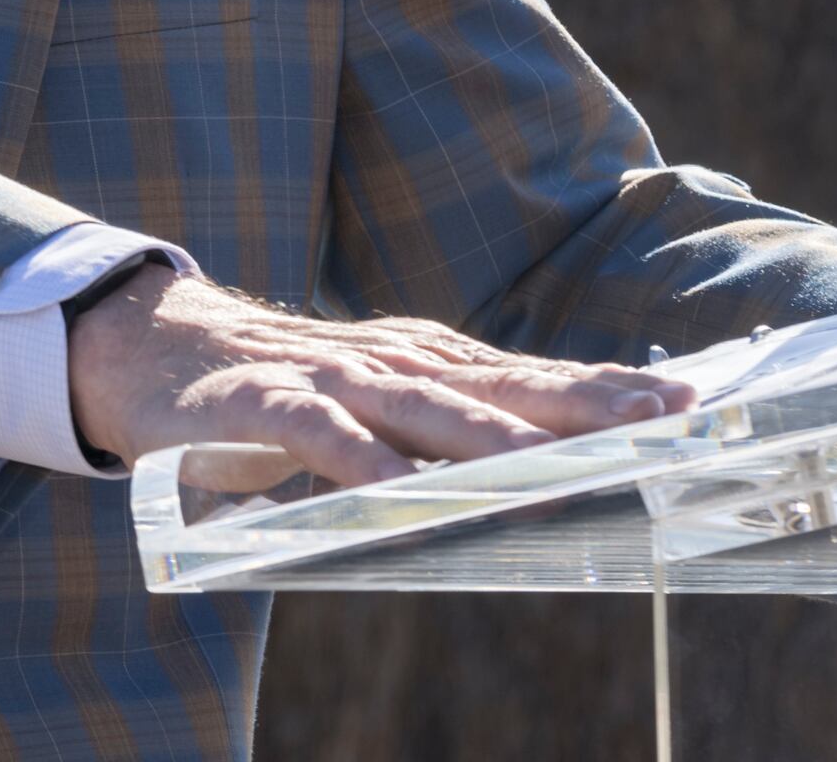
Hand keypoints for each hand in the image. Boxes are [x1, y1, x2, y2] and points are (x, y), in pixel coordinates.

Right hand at [65, 267, 692, 493]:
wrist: (150, 344)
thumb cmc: (282, 382)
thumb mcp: (376, 396)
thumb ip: (447, 427)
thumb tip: (549, 461)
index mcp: (425, 362)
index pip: (530, 377)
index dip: (604, 387)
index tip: (686, 399)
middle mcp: (389, 362)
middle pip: (496, 387)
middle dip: (578, 403)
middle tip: (656, 418)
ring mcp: (327, 378)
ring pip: (420, 408)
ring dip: (488, 437)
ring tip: (550, 464)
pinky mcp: (262, 402)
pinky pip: (319, 436)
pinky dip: (360, 461)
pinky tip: (399, 491)